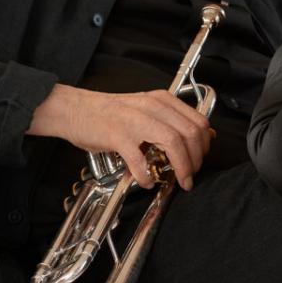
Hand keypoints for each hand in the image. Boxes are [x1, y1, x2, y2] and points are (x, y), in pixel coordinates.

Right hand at [28, 84, 211, 189]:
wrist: (75, 109)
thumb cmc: (110, 114)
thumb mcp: (147, 110)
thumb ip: (173, 120)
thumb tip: (206, 134)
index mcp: (162, 100)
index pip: (198, 121)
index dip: (205, 145)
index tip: (200, 160)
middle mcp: (152, 107)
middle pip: (190, 134)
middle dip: (196, 160)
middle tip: (191, 176)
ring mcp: (135, 120)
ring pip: (173, 143)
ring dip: (181, 167)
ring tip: (179, 182)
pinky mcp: (117, 135)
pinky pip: (140, 160)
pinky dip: (147, 175)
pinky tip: (146, 182)